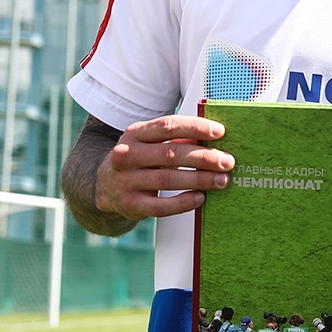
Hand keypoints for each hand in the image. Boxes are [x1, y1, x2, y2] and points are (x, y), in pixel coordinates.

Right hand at [94, 114, 232, 220]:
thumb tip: (215, 138)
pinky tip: (200, 198)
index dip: (195, 127)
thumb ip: (176, 138)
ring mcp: (125, 181)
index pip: (168, 126)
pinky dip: (183, 202)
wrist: (103, 186)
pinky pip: (160, 206)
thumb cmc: (139, 159)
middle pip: (171, 154)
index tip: (220, 132)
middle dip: (203, 157)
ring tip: (221, 180)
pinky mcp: (130, 204)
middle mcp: (126, 155)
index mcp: (135, 133)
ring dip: (199, 180)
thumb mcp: (150, 142)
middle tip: (227, 161)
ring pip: (168, 179)